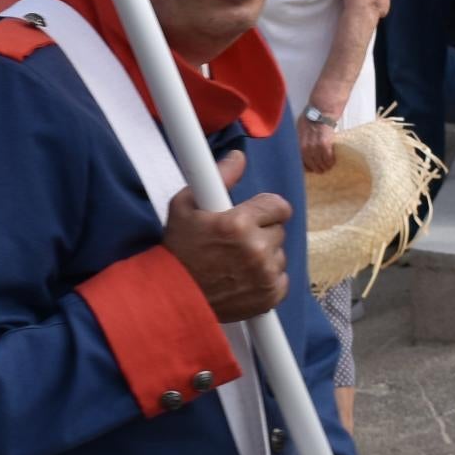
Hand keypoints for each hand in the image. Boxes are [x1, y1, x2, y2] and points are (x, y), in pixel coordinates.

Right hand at [162, 151, 291, 323]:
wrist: (173, 296)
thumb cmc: (178, 250)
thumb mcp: (185, 206)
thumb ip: (217, 177)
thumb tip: (239, 157)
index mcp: (239, 223)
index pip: (279, 206)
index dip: (265, 210)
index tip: (252, 216)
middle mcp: (256, 249)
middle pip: (278, 230)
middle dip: (261, 232)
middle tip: (236, 241)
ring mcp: (265, 275)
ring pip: (279, 255)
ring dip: (264, 256)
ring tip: (237, 262)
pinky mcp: (270, 296)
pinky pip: (282, 279)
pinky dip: (267, 279)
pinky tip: (245, 278)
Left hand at [299, 116, 337, 176]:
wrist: (320, 111)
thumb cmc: (310, 118)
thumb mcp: (299, 129)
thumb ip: (300, 140)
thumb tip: (300, 148)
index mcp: (298, 144)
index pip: (300, 162)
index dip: (307, 168)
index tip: (311, 169)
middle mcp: (305, 148)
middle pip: (311, 165)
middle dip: (317, 169)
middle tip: (322, 171)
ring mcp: (315, 147)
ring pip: (320, 163)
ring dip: (325, 167)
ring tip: (328, 167)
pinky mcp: (325, 145)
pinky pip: (328, 158)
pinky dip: (331, 161)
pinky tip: (332, 162)